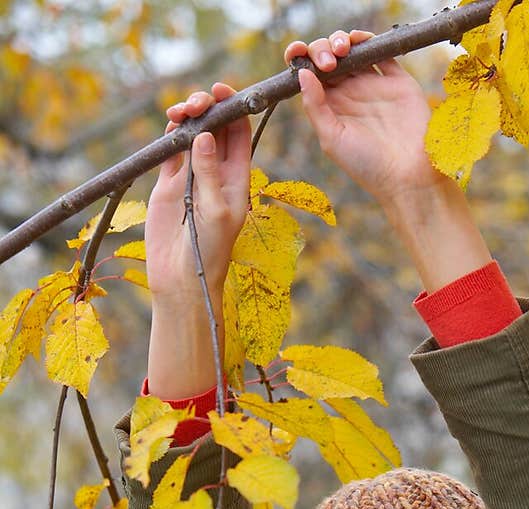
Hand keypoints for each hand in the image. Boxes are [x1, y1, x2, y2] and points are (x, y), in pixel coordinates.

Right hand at [145, 83, 250, 399]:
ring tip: (178, 112)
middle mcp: (216, 173)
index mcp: (237, 178)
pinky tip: (168, 126)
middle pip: (215, 127)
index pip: (240, 133)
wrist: (181, 278)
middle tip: (195, 103)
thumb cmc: (208, 250)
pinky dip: (168, 134)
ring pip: (191, 134)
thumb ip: (210, 173)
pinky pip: (170, 150)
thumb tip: (204, 135)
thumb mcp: (216, 211)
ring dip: (186, 117)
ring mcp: (191, 176)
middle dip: (206, 107)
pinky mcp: (168, 184)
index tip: (221, 91)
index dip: (233, 108)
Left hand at [284, 30, 446, 212]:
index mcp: (331, 107)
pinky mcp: (396, 80)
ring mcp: (373, 85)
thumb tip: (302, 73)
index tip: (296, 53)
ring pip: (353, 50)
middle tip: (328, 63)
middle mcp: (350, 93)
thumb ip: (315, 106)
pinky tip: (359, 41)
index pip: (311, 74)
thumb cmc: (367, 165)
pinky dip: (368, 40)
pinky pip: (381, 52)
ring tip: (342, 49)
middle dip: (322, 49)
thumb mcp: (332, 139)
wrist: (407, 174)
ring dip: (342, 40)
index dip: (300, 59)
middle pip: (329, 57)